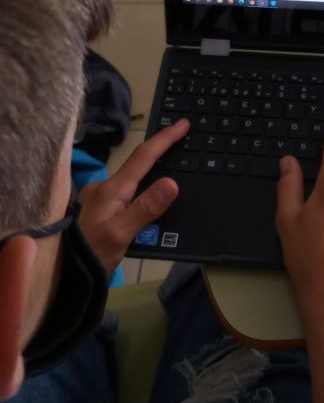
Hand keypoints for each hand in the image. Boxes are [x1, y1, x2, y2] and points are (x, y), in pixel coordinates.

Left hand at [78, 118, 189, 274]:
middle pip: (138, 167)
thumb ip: (146, 208)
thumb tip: (171, 182)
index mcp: (111, 189)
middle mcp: (103, 189)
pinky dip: (139, 200)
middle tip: (182, 152)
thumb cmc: (90, 255)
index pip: (143, 156)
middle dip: (160, 159)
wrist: (61, 278)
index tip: (183, 124)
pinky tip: (147, 214)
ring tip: (169, 196)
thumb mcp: (121, 234)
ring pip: (131, 186)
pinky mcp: (96, 213)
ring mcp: (98, 200)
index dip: (165, 138)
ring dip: (150, 185)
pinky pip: (124, 199)